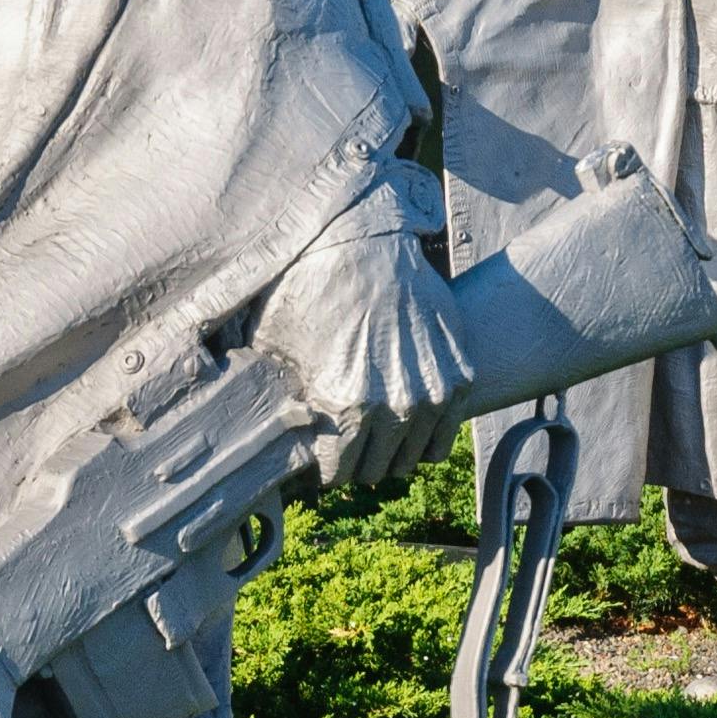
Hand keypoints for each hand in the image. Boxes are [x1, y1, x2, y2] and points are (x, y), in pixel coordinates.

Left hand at [256, 216, 472, 487]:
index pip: (336, 473)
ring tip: (372, 429)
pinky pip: (442, 439)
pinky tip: (403, 422)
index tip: (318, 451)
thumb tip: (257, 433)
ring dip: (389, 451)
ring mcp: (431, 394)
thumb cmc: (311, 290)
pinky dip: (424, 438)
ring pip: (409, 460)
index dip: (322, 465)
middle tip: (344, 438)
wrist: (365, 244)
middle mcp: (394, 407)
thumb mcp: (272, 348)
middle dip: (355, 459)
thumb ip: (273, 400)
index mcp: (344, 406)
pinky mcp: (459, 377)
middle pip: (373, 470)